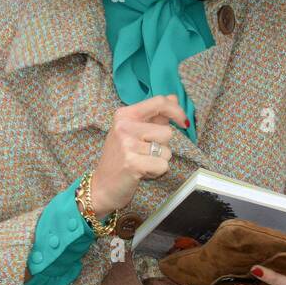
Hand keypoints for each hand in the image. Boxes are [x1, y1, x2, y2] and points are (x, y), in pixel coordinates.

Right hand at [88, 94, 187, 216]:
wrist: (102, 186)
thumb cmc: (120, 158)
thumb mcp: (132, 132)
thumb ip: (154, 115)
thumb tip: (174, 98)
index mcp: (124, 115)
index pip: (159, 102)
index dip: (177, 111)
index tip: (183, 122)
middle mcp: (124, 126)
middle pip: (167, 132)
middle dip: (162, 146)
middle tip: (144, 153)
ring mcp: (127, 145)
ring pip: (167, 151)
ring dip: (159, 160)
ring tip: (142, 162)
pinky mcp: (132, 163)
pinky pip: (163, 165)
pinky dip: (156, 172)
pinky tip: (141, 172)